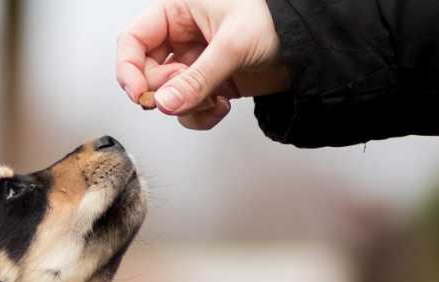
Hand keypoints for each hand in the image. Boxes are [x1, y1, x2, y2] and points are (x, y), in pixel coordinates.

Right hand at [116, 0, 289, 129]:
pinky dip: (201, 114)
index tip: (140, 94)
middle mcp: (181, 36)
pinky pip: (188, 107)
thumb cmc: (275, 23)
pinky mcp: (209, 84)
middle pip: (147, 73)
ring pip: (168, 95)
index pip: (134, 40)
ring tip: (212, 100)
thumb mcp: (232, 46)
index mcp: (177, 11)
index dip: (128, 68)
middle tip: (182, 97)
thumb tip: (166, 104)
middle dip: (165, 92)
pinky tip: (221, 105)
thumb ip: (197, 79)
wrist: (309, 48)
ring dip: (186, 106)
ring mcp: (194, 62)